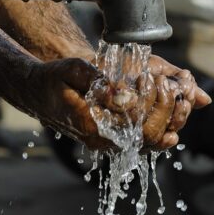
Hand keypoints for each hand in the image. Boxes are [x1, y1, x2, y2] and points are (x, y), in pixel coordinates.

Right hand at [25, 56, 209, 150]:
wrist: (37, 94)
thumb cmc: (53, 79)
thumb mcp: (72, 71)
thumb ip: (98, 81)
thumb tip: (125, 95)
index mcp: (91, 124)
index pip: (134, 121)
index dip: (150, 101)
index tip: (151, 77)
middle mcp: (101, 140)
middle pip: (147, 136)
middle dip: (165, 109)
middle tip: (167, 83)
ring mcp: (107, 142)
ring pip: (149, 143)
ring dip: (168, 120)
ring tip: (176, 94)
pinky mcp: (111, 139)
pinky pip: (142, 142)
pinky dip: (161, 129)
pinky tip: (174, 115)